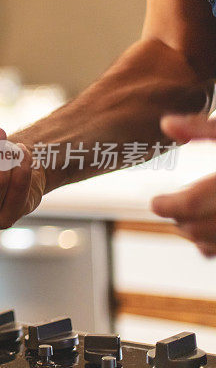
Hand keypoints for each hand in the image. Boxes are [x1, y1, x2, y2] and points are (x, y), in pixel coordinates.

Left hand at [151, 114, 215, 256]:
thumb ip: (204, 128)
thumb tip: (166, 123)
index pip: (190, 205)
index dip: (168, 206)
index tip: (156, 203)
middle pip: (197, 228)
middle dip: (179, 219)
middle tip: (170, 206)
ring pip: (212, 244)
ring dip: (195, 233)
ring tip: (188, 216)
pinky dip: (212, 245)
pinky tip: (208, 233)